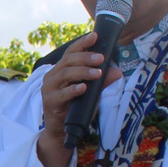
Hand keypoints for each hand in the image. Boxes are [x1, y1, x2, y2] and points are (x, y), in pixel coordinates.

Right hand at [35, 34, 121, 166]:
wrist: (60, 130)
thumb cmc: (74, 108)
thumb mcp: (90, 92)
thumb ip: (101, 81)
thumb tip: (117, 71)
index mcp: (60, 70)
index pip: (71, 52)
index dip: (82, 43)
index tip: (95, 36)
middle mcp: (53, 76)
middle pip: (68, 61)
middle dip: (86, 58)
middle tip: (101, 58)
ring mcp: (49, 89)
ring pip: (65, 74)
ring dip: (83, 72)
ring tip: (97, 73)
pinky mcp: (50, 102)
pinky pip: (63, 94)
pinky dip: (73, 90)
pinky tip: (83, 88)